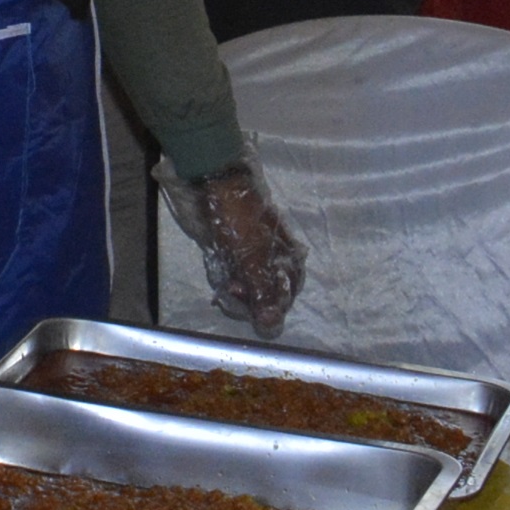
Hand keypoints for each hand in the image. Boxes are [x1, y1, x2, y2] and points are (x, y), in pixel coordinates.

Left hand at [169, 161, 307, 335]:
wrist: (218, 183)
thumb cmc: (239, 221)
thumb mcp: (251, 259)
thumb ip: (263, 292)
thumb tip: (273, 326)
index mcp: (291, 261)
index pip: (283, 300)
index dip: (265, 307)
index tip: (244, 301)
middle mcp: (281, 260)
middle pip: (268, 295)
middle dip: (249, 299)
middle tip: (230, 289)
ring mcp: (261, 255)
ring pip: (253, 286)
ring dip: (238, 290)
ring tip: (225, 282)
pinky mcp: (243, 250)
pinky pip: (241, 274)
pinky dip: (231, 279)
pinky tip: (223, 277)